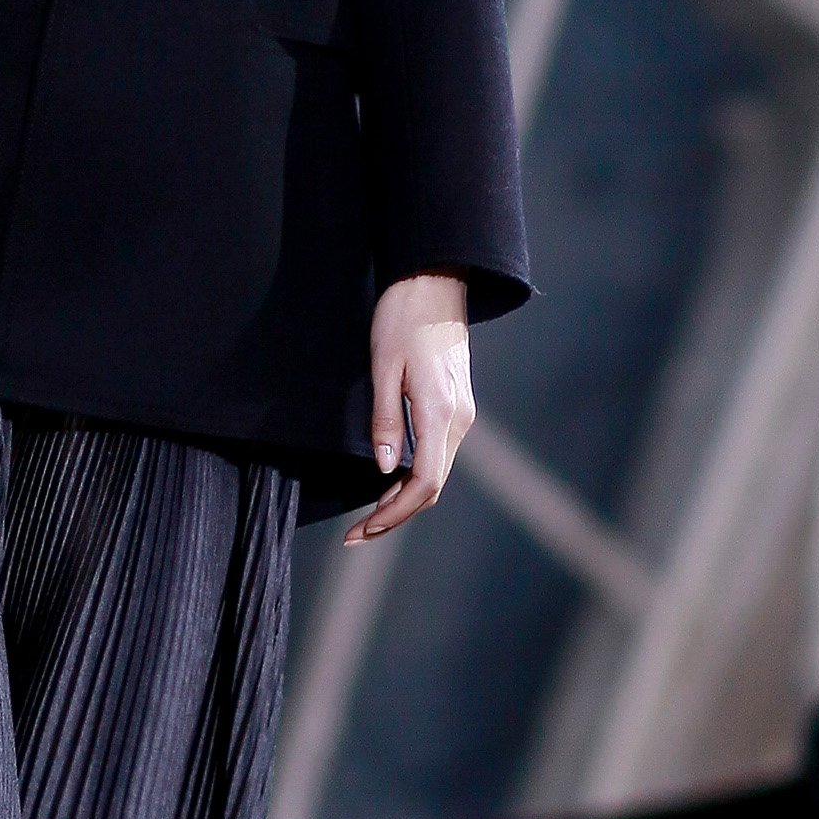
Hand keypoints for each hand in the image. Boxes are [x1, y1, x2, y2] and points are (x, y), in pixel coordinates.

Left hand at [346, 272, 473, 545]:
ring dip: (404, 499)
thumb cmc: (403, 318)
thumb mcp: (384, 367)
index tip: (363, 530)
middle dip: (395, 515)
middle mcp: (459, 420)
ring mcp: (462, 415)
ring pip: (436, 474)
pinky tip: (389, 482)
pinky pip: (438, 455)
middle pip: (432, 487)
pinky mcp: (456, 407)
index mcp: (440, 413)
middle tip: (356, 534)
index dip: (394, 514)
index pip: (423, 483)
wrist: (435, 283)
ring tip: (368, 515)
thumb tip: (382, 468)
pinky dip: (414, 478)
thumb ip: (385, 420)